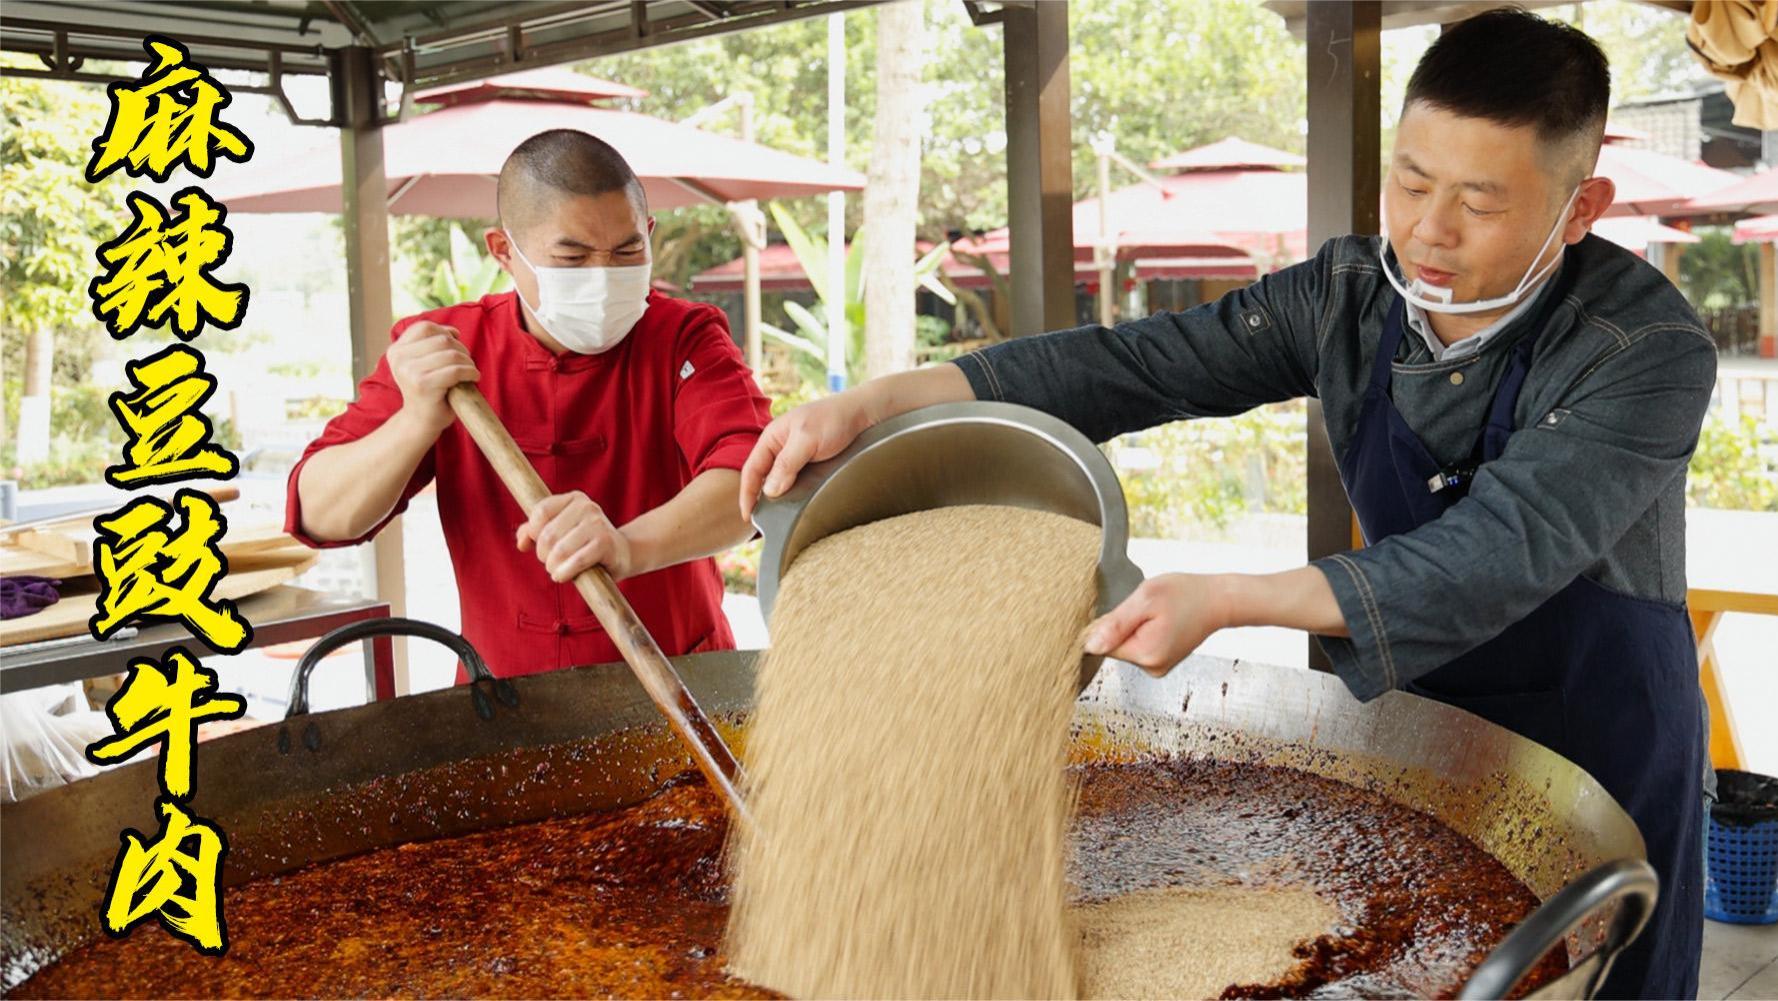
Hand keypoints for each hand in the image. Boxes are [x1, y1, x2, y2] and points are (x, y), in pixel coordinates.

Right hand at [388, 321, 478, 433]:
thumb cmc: (429, 392)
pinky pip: (456, 370)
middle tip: (466, 363)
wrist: (421, 423)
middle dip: (461, 349)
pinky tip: (473, 378)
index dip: (445, 332)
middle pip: (442, 340)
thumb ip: (433, 345)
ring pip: (451, 354)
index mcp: (396, 350)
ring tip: (470, 371)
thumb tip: (454, 332)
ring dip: (468, 362)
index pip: (425, 327)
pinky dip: (470, 372)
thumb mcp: (425, 363)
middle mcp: (399, 358)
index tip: (455, 344)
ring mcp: (409, 371)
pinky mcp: (423, 384)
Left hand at [516, 491, 633, 582]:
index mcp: (574, 498)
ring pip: (560, 549)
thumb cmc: (585, 543)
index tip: (539, 546)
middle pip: (548, 534)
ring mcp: (598, 524)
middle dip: (543, 555)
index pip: (541, 512)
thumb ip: (535, 532)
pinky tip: (562, 576)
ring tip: (557, 571)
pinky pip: (576, 561)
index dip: (533, 533)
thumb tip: (521, 542)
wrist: (623, 553)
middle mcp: (587, 506)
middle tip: (551, 563)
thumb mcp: (561, 532)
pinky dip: (564, 572)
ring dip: (552, 567)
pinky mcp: (605, 543)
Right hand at [738, 390, 878, 519]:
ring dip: (779, 500)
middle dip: (760, 500)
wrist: (863, 414)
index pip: (752, 470)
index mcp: (772, 438)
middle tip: (762, 525)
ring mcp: (796, 458)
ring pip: (781, 483)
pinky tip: (797, 507)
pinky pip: (797, 484)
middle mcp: (780, 449)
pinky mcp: (811, 465)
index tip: (748, 517)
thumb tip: (770, 491)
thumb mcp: (807, 439)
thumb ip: (787, 464)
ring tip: (778, 521)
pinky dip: (794, 496)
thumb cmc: (833, 419)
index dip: (747, 494)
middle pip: (763, 479)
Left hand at [1082, 574, 1233, 675]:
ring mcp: (1157, 667)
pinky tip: (1159, 621)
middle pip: (1115, 647)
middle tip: (1145, 608)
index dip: (1106, 625)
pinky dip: (1143, 632)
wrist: (1218, 600)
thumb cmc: (1186, 594)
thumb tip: (1090, 645)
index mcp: (1146, 654)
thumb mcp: (1146, 598)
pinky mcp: (1161, 661)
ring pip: (1126, 646)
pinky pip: (1139, 646)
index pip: (1103, 646)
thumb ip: (1116, 624)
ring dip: (1133, 627)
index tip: (1124, 611)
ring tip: (1156, 613)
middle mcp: (1151, 667)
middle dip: (1122, 625)